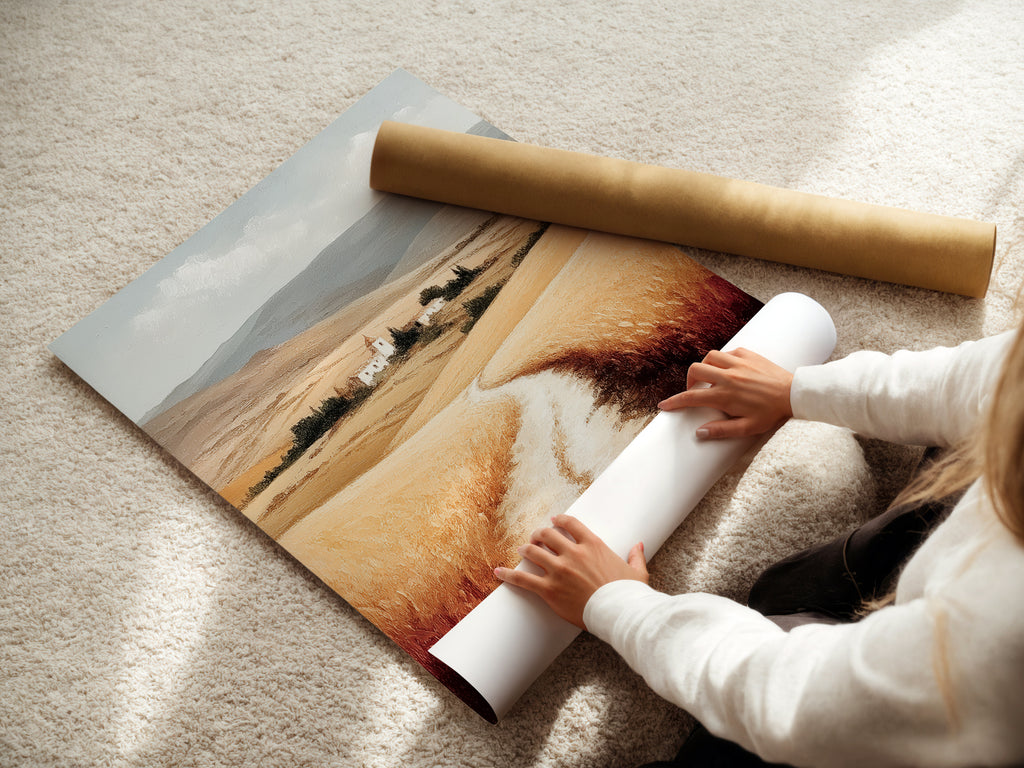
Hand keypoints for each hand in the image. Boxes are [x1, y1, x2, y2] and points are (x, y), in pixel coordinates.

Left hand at [494, 514, 647, 629]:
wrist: (620, 613)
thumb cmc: (629, 594)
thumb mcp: (636, 572)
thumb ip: (635, 556)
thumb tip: (639, 545)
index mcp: (593, 545)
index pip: (570, 524)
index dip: (559, 520)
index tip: (553, 521)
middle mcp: (573, 553)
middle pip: (547, 535)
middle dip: (539, 534)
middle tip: (535, 537)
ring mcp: (559, 570)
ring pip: (533, 552)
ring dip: (526, 549)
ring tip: (522, 550)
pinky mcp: (549, 589)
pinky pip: (523, 579)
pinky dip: (509, 575)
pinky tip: (498, 572)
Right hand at [658, 347, 792, 439]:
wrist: (794, 394)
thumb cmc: (772, 413)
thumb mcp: (748, 428)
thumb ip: (722, 430)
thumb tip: (699, 433)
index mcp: (725, 395)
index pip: (691, 398)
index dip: (674, 402)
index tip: (664, 406)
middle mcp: (728, 376)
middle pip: (695, 370)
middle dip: (689, 381)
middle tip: (695, 390)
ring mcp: (738, 363)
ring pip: (709, 357)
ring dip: (705, 367)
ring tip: (711, 378)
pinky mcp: (748, 354)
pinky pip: (728, 352)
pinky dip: (723, 360)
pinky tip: (729, 369)